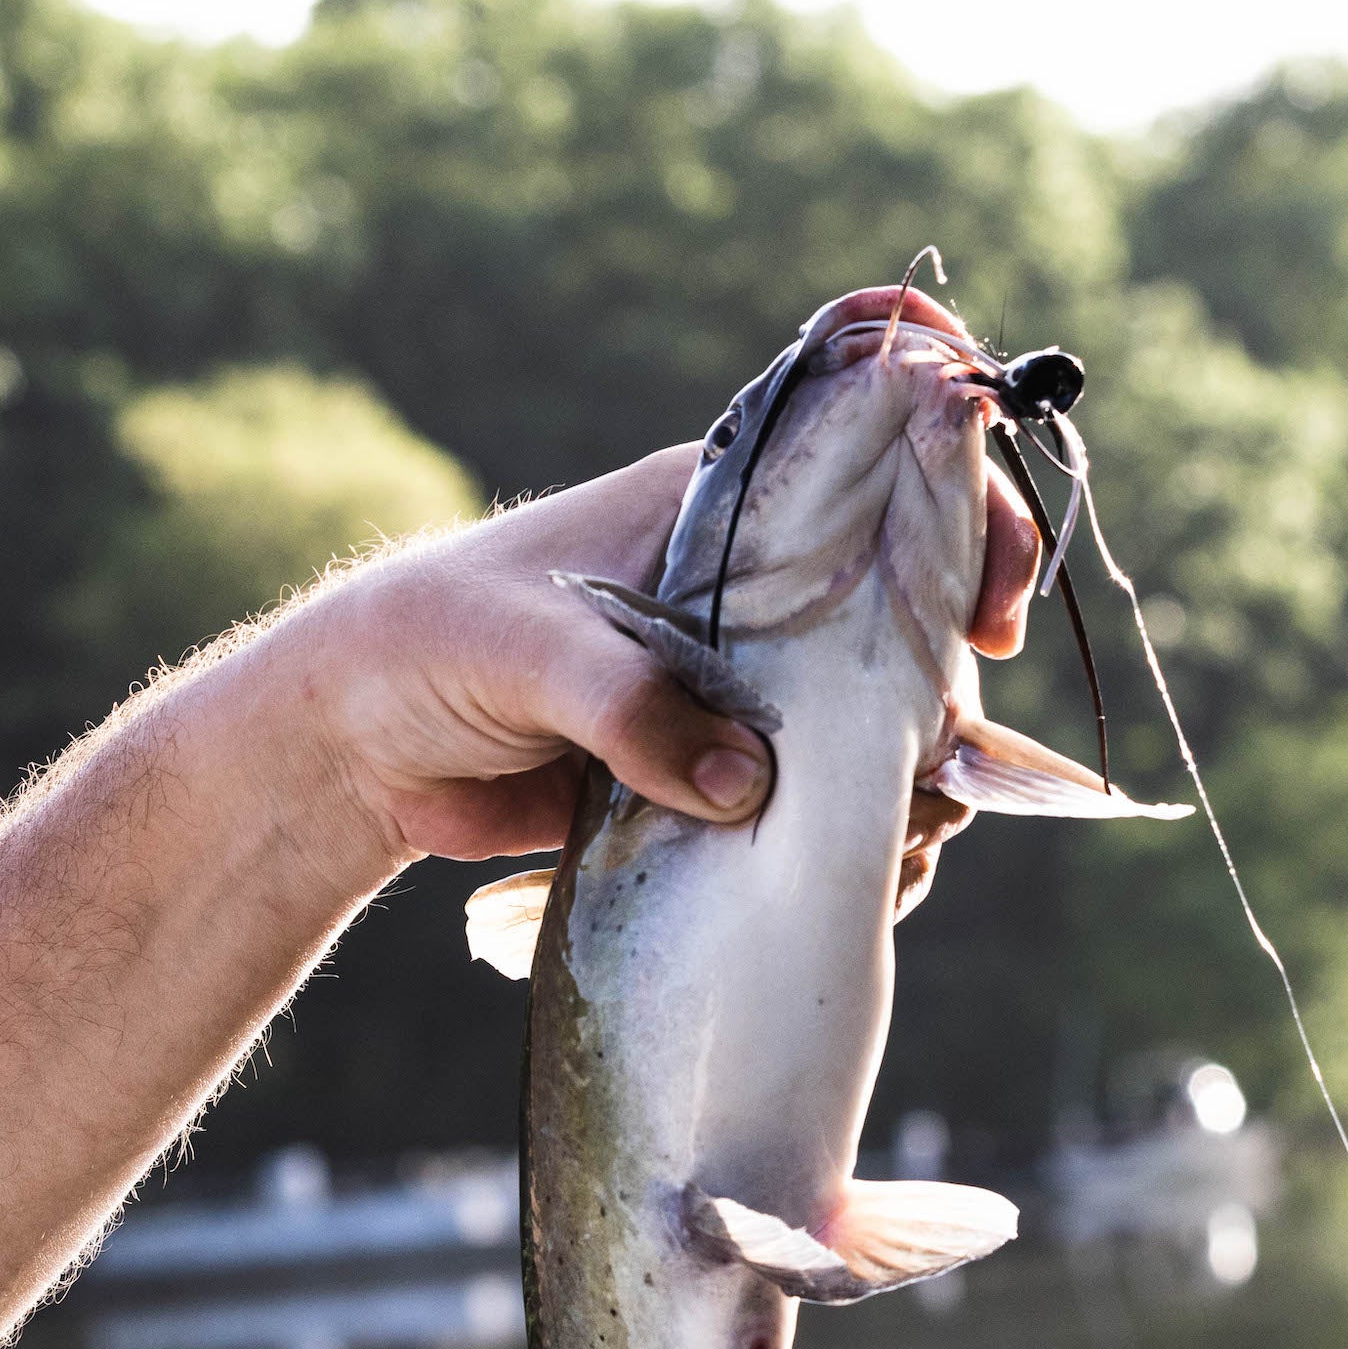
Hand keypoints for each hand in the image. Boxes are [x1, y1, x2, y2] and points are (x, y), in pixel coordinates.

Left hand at [235, 286, 1047, 888]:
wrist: (358, 747)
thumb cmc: (430, 644)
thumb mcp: (524, 656)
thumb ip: (628, 707)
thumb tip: (744, 783)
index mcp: (718, 507)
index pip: (878, 472)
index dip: (959, 515)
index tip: (989, 604)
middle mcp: (753, 587)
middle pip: (906, 611)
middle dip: (945, 679)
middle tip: (939, 754)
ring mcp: (746, 684)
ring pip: (879, 717)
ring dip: (911, 776)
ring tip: (901, 833)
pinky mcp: (722, 772)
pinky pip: (823, 802)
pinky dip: (856, 841)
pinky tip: (864, 877)